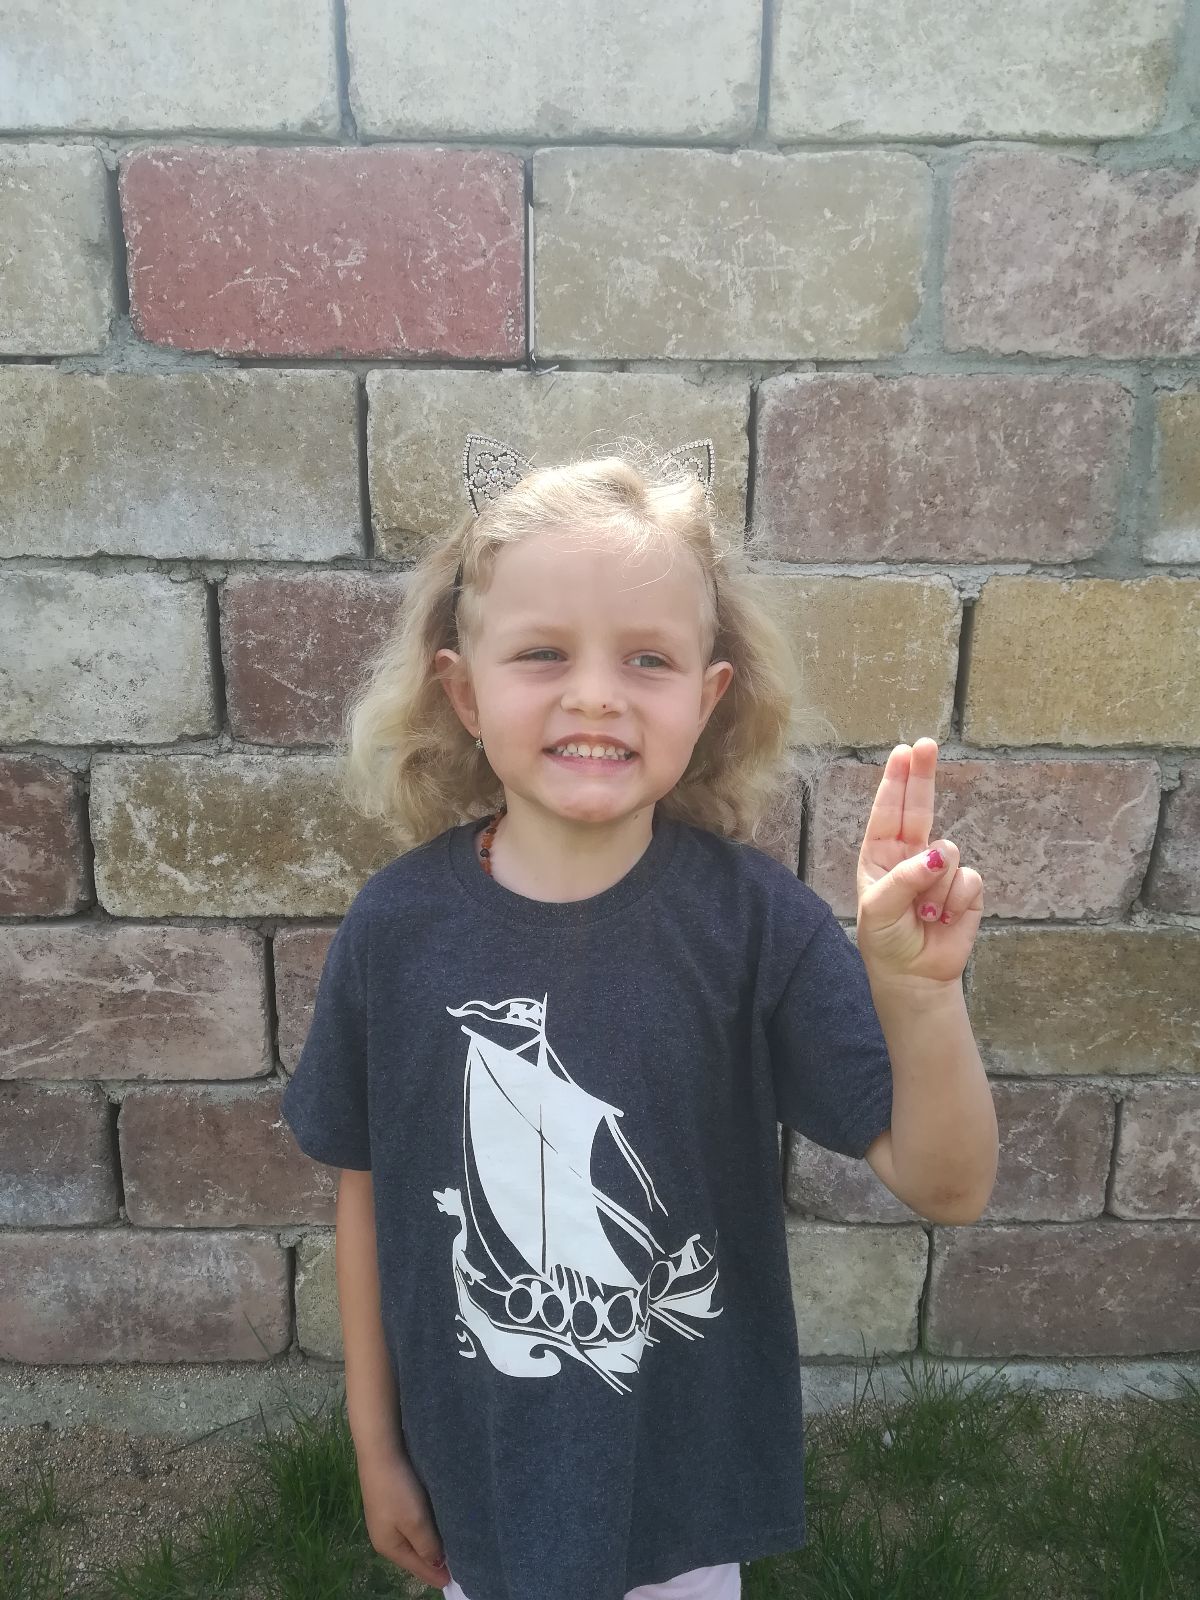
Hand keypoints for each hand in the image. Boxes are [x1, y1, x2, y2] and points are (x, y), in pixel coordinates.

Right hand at [358, 1444, 452, 1589]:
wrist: (380, 1452)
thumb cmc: (398, 1489)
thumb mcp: (416, 1521)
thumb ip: (427, 1545)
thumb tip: (436, 1564)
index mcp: (389, 1547)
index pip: (417, 1568)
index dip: (436, 1575)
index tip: (454, 1582)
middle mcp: (385, 1537)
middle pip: (413, 1556)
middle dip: (431, 1563)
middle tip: (455, 1568)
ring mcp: (385, 1520)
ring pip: (411, 1541)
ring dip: (428, 1546)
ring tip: (447, 1551)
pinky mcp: (389, 1503)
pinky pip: (409, 1526)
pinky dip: (422, 1532)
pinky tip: (432, 1529)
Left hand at [855, 738, 982, 991]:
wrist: (915, 976)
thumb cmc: (886, 940)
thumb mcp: (879, 909)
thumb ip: (904, 878)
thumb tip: (938, 853)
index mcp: (881, 855)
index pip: (889, 812)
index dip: (898, 781)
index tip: (904, 752)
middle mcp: (911, 855)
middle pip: (920, 808)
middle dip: (923, 776)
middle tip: (926, 744)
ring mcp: (940, 870)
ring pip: (949, 853)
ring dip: (936, 886)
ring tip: (925, 913)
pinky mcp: (966, 889)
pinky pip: (968, 879)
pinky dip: (956, 901)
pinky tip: (945, 918)